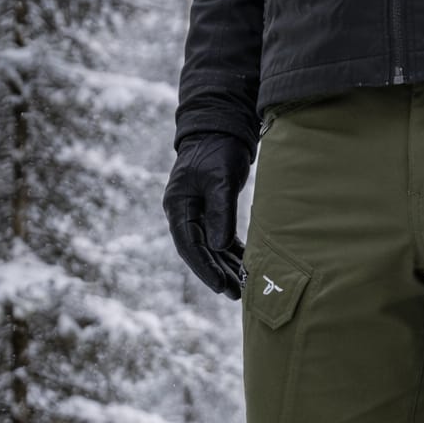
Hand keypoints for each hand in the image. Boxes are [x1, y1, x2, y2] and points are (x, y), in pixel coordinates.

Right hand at [162, 133, 251, 298]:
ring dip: (227, 268)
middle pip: (199, 252)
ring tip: (244, 287)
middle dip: (218, 274)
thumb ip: (219, 213)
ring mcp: (196, 215)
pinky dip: (233, 254)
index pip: (189, 245)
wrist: (220, 129)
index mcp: (178, 206)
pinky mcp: (211, 213)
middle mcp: (184, 214)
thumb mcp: (220, 180)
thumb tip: (219, 247)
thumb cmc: (218, 150)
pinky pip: (221, 240)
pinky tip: (245, 268)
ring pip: (211, 249)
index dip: (204, 268)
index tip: (220, 285)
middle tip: (237, 294)